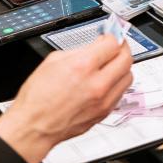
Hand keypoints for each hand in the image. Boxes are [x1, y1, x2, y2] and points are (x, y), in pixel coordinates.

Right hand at [0, 35, 132, 162]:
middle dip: (122, 47)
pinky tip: (106, 80)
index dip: (113, 36)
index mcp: (82, 67)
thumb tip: (95, 45)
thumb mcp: (52, 62)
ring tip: (111, 64)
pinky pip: (121, 92)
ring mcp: (104, 100)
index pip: (113, 44)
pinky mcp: (105, 112)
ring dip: (122, 66)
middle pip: (126, 58)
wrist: (34, 127)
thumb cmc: (37, 98)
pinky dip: (117, 83)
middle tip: (115, 45)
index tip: (110, 35)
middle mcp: (97, 84)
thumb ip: (79, 50)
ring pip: (128, 76)